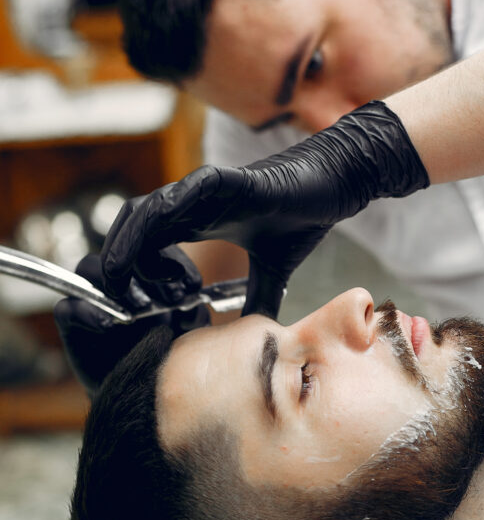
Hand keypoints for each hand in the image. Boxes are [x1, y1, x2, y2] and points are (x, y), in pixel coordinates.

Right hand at [54, 250, 208, 394]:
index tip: (193, 285)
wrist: (140, 393)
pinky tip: (109, 325)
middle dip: (145, 269)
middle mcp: (115, 281)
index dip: (172, 260)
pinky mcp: (71, 323)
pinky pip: (67, 308)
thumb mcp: (187, 335)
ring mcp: (90, 298)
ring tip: (139, 310)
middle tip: (168, 298)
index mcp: (144, 275)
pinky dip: (87, 312)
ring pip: (89, 269)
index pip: (152, 248)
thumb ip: (193, 318)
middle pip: (118, 252)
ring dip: (114, 285)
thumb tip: (195, 305)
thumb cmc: (163, 356)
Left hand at [100, 101, 428, 317]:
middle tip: (116, 300)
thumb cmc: (301, 219)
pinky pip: (181, 195)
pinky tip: (149, 239)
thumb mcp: (274, 272)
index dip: (129, 273)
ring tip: (117, 278)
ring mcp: (203, 190)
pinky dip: (159, 215)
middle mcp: (192, 205)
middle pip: (133, 229)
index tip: (127, 308)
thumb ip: (259, 301)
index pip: (146, 246)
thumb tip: (256, 340)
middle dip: (117, 263)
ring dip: (127, 244)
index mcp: (197, 223)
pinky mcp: (222, 180)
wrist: (332, 187)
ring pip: (146, 211)